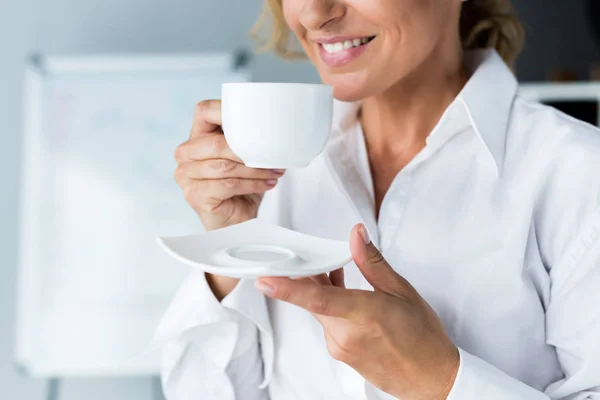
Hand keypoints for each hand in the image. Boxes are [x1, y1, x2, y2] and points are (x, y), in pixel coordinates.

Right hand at [174, 100, 284, 298]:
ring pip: (224, 166)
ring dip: (255, 169)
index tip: (254, 120)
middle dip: (248, 150)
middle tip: (273, 157)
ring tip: (274, 172)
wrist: (236, 222)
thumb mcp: (245, 158)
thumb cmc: (241, 187)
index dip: (225, 110)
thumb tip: (277, 126)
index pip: (203, 111)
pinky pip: (227, 185)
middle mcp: (185, 155)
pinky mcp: (195, 196)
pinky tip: (267, 185)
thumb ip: (248, 140)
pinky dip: (252, 184)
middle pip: (215, 143)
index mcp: (196, 139)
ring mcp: (186, 176)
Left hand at [254, 224, 459, 398]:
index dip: (288, 289)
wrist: (431, 379)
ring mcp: (341, 348)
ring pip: (320, 311)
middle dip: (311, 276)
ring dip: (322, 291)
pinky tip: (343, 297)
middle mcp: (346, 335)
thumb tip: (356, 235)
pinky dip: (330, 307)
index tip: (264, 280)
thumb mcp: (402, 291)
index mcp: (365, 315)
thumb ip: (372, 263)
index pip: (318, 299)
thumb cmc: (423, 336)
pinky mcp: (340, 354)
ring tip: (337, 273)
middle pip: (314, 300)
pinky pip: (327, 323)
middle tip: (312, 255)